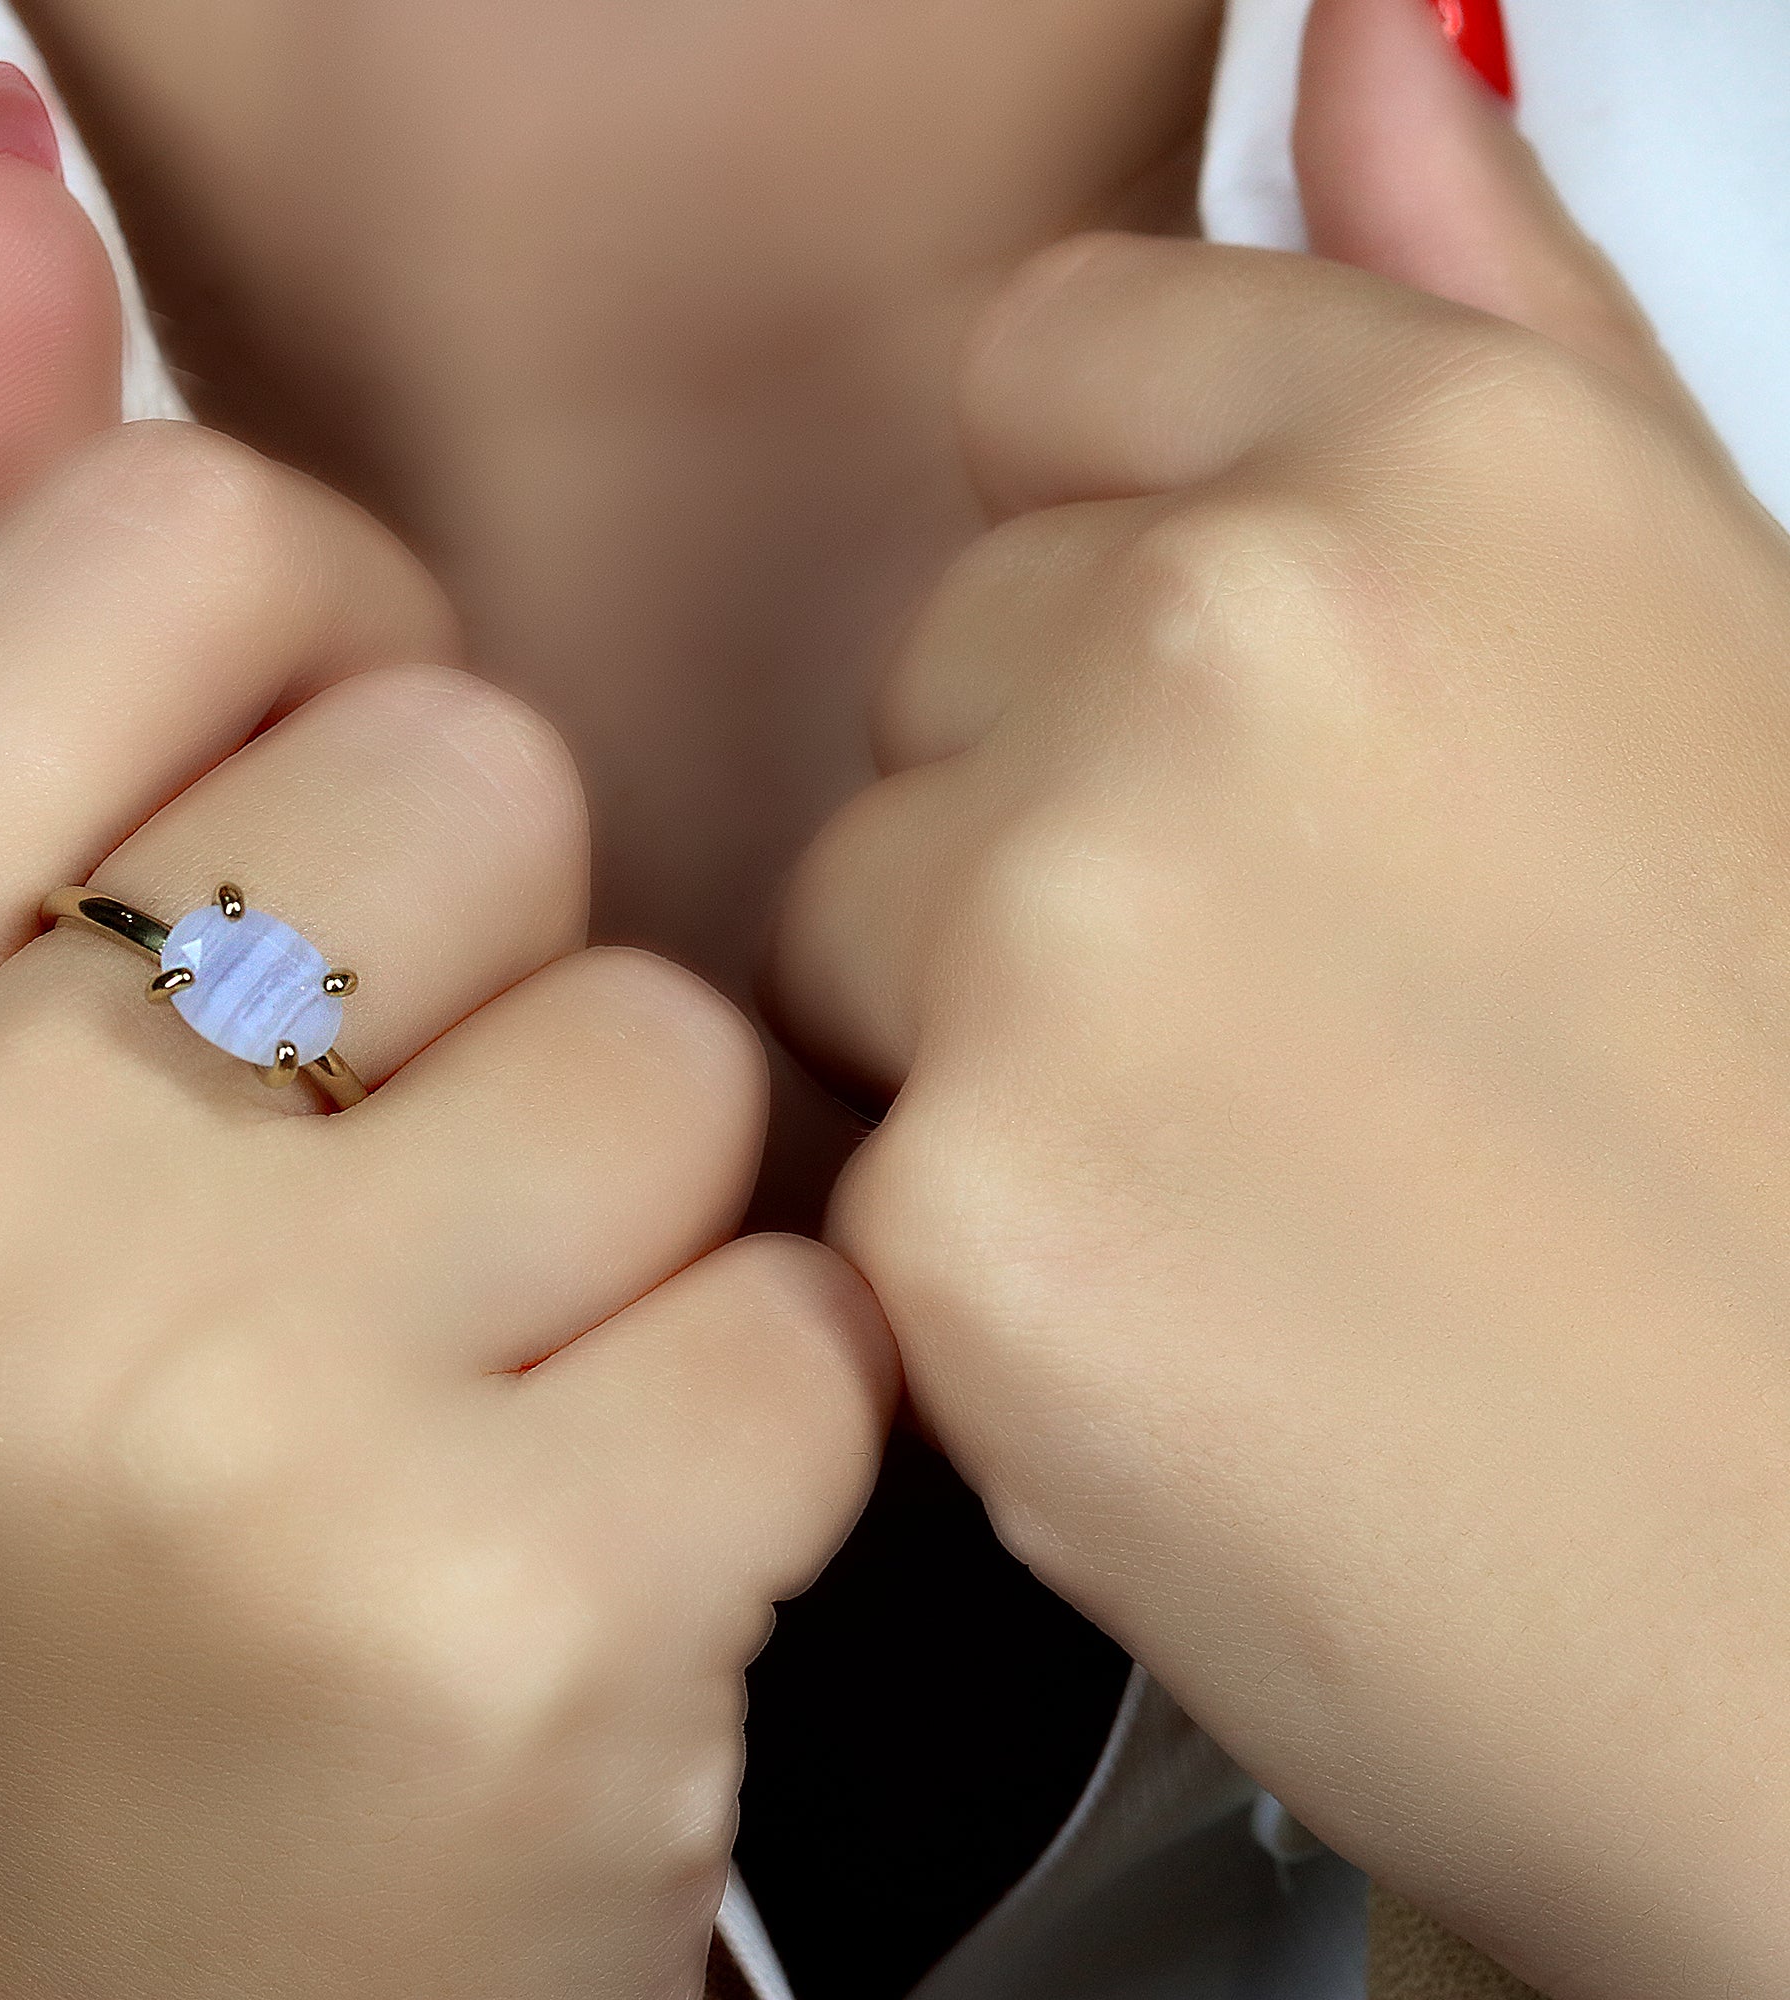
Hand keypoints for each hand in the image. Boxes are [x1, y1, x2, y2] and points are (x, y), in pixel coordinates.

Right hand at [0, 74, 893, 1999]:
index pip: (176, 539)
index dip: (327, 671)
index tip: (302, 867)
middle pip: (463, 768)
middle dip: (483, 976)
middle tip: (352, 1224)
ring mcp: (195, 1423)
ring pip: (676, 1038)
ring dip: (634, 1216)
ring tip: (463, 1399)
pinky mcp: (493, 1618)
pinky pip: (806, 1304)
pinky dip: (757, 1418)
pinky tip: (585, 1553)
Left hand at [770, 3, 1789, 1992]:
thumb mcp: (1727, 656)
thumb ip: (1506, 321)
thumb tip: (1365, 41)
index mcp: (1445, 470)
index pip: (1055, 362)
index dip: (1128, 548)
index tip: (1248, 714)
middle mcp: (1233, 638)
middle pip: (934, 663)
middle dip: (1055, 816)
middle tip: (1315, 1025)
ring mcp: (1069, 922)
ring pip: (845, 904)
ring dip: (988, 1034)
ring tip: (1259, 1187)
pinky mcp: (954, 1205)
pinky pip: (839, 1151)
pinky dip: (972, 1251)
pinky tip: (1188, 1332)